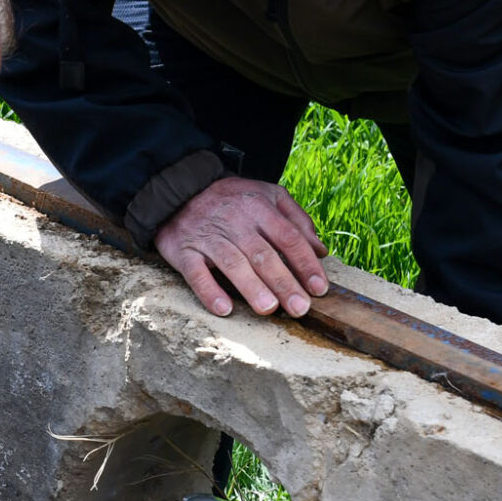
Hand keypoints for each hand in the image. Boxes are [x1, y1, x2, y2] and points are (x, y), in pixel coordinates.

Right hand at [153, 176, 330, 317]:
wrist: (180, 191)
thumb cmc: (233, 200)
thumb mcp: (268, 196)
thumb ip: (296, 219)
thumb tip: (321, 251)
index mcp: (259, 207)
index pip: (288, 237)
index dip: (305, 263)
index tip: (319, 288)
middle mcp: (235, 221)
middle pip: (263, 254)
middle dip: (284, 282)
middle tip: (300, 308)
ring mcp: (208, 237)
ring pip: (233, 263)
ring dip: (251, 287)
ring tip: (268, 308)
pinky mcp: (184, 251)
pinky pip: (196, 273)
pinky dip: (209, 291)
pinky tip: (224, 309)